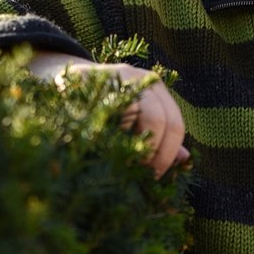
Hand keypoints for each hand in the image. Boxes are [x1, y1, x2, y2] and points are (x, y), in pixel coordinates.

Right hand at [28, 53, 189, 178]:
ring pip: (132, 115)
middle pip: (159, 119)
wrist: (68, 81)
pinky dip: (103, 134)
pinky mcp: (87, 78)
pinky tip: (99, 147)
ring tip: (120, 162)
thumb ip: (161, 136)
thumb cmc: (108, 108)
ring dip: (128, 146)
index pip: (175, 123)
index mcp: (155, 88)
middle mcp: (138, 78)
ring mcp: (113, 76)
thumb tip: (185, 160)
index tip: (156, 177)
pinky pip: (100, 112)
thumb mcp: (139, 116)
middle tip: (140, 174)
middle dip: (152, 153)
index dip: (168, 155)